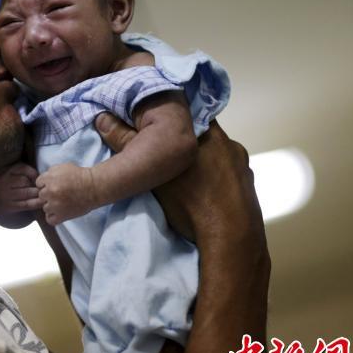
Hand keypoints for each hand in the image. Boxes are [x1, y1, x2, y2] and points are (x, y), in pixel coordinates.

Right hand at [0, 162, 43, 227]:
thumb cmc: (7, 184)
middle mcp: (2, 182)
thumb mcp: (9, 173)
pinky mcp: (9, 206)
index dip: (33, 173)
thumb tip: (42, 175)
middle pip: (25, 181)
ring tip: (43, 193)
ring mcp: (5, 195)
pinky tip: (42, 202)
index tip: (38, 177)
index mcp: (3, 171)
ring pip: (27, 192)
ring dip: (37, 193)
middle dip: (35, 184)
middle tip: (42, 186)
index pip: (22, 168)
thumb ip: (22, 171)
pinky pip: (27, 204)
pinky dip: (37, 203)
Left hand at [36, 163, 98, 224]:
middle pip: (41, 196)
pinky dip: (53, 217)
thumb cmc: (80, 176)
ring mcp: (55, 205)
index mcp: (49, 179)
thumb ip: (49, 173)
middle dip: (49, 194)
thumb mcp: (62, 167)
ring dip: (52, 206)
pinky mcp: (62, 216)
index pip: (38, 183)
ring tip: (62, 202)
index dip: (46, 183)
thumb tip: (42, 181)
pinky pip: (50, 219)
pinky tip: (59, 212)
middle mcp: (50, 192)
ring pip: (45, 208)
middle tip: (60, 193)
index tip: (55, 184)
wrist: (94, 187)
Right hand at [94, 112, 264, 246]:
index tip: (156, 130)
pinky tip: (205, 194)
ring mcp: (243, 165)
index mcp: (208, 132)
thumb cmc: (192, 203)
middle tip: (166, 157)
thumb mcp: (151, 174)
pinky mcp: (249, 186)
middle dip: (184, 144)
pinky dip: (217, 180)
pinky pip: (228, 175)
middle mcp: (230, 143)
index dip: (170, 121)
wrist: (231, 239)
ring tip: (186, 180)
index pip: (187, 114)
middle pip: (201, 135)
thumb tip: (103, 119)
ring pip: (217, 156)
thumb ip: (126, 143)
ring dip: (203, 163)